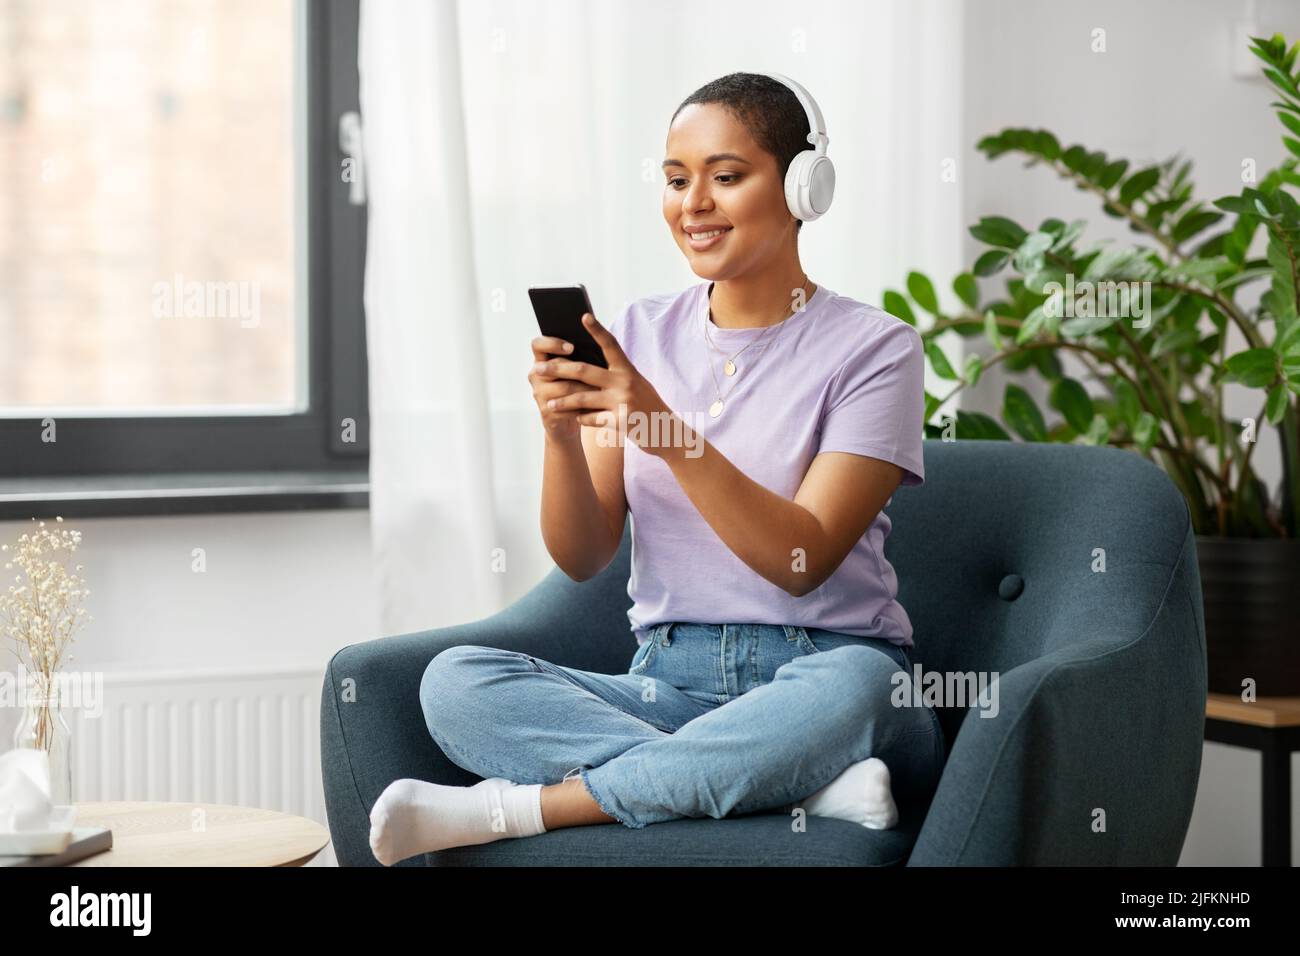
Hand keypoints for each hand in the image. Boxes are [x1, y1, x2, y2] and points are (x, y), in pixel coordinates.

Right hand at [529, 330, 597, 444]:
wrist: (567, 420)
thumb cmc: (575, 388)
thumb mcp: (575, 371)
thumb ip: (578, 359)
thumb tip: (597, 347)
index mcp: (541, 360)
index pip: (538, 345)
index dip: (552, 343)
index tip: (571, 347)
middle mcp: (536, 376)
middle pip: (555, 366)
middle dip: (578, 370)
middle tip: (598, 372)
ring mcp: (539, 394)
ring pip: (565, 387)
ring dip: (586, 388)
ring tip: (603, 388)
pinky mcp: (547, 412)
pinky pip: (568, 406)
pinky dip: (584, 406)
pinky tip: (597, 405)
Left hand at [533, 313, 674, 454]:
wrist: (666, 432)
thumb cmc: (646, 406)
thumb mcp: (636, 384)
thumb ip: (616, 375)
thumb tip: (584, 367)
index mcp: (628, 369)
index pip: (610, 344)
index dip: (597, 329)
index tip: (583, 316)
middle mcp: (625, 382)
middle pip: (584, 371)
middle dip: (558, 369)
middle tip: (538, 369)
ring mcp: (622, 402)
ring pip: (582, 398)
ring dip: (562, 401)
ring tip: (548, 403)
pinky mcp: (620, 422)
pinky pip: (591, 419)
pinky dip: (582, 419)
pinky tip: (577, 419)